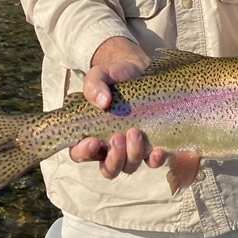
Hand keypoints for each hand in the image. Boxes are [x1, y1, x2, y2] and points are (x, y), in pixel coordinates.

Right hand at [68, 37, 166, 177]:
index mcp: (90, 134)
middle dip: (113, 158)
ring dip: (132, 154)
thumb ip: (94, 84)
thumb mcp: (100, 74)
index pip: (79, 154)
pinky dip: (154, 160)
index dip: (83, 153)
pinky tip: (158, 150)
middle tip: (117, 137)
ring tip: (136, 132)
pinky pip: (152, 161)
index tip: (92, 141)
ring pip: (129, 166)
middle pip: (108, 168)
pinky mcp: (150, 144)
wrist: (139, 69)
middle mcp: (109, 147)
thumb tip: (102, 101)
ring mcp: (130, 148)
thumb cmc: (114, 75)